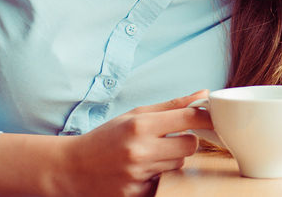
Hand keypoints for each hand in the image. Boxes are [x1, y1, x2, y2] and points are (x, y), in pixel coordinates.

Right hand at [54, 91, 211, 196]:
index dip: (204, 116)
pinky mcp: (137, 194)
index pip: (189, 118)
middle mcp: (140, 151)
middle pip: (191, 145)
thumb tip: (204, 94)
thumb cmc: (105, 138)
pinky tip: (143, 171)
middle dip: (186, 141)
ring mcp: (138, 175)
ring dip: (171, 159)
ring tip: (150, 155)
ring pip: (179, 164)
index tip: (209, 117)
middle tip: (171, 139)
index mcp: (140, 125)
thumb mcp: (134, 115)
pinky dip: (159, 176)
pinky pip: (165, 182)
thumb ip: (172, 106)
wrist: (72, 169)